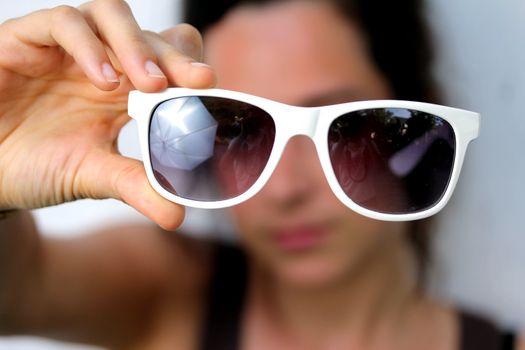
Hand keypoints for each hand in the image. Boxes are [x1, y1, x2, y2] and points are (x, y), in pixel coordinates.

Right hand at [0, 0, 214, 228]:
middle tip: (196, 82)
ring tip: (151, 84)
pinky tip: (102, 80)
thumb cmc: (42, 165)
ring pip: (109, 15)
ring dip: (136, 45)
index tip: (210, 88)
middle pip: (148, 35)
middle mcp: (101, 62)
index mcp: (125, 89)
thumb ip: (134, 186)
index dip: (190, 65)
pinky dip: (86, 45)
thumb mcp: (94, 176)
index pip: (167, 58)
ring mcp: (65, 48)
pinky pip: (60, 22)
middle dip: (174, 56)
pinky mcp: (24, 40)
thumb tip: (177, 215)